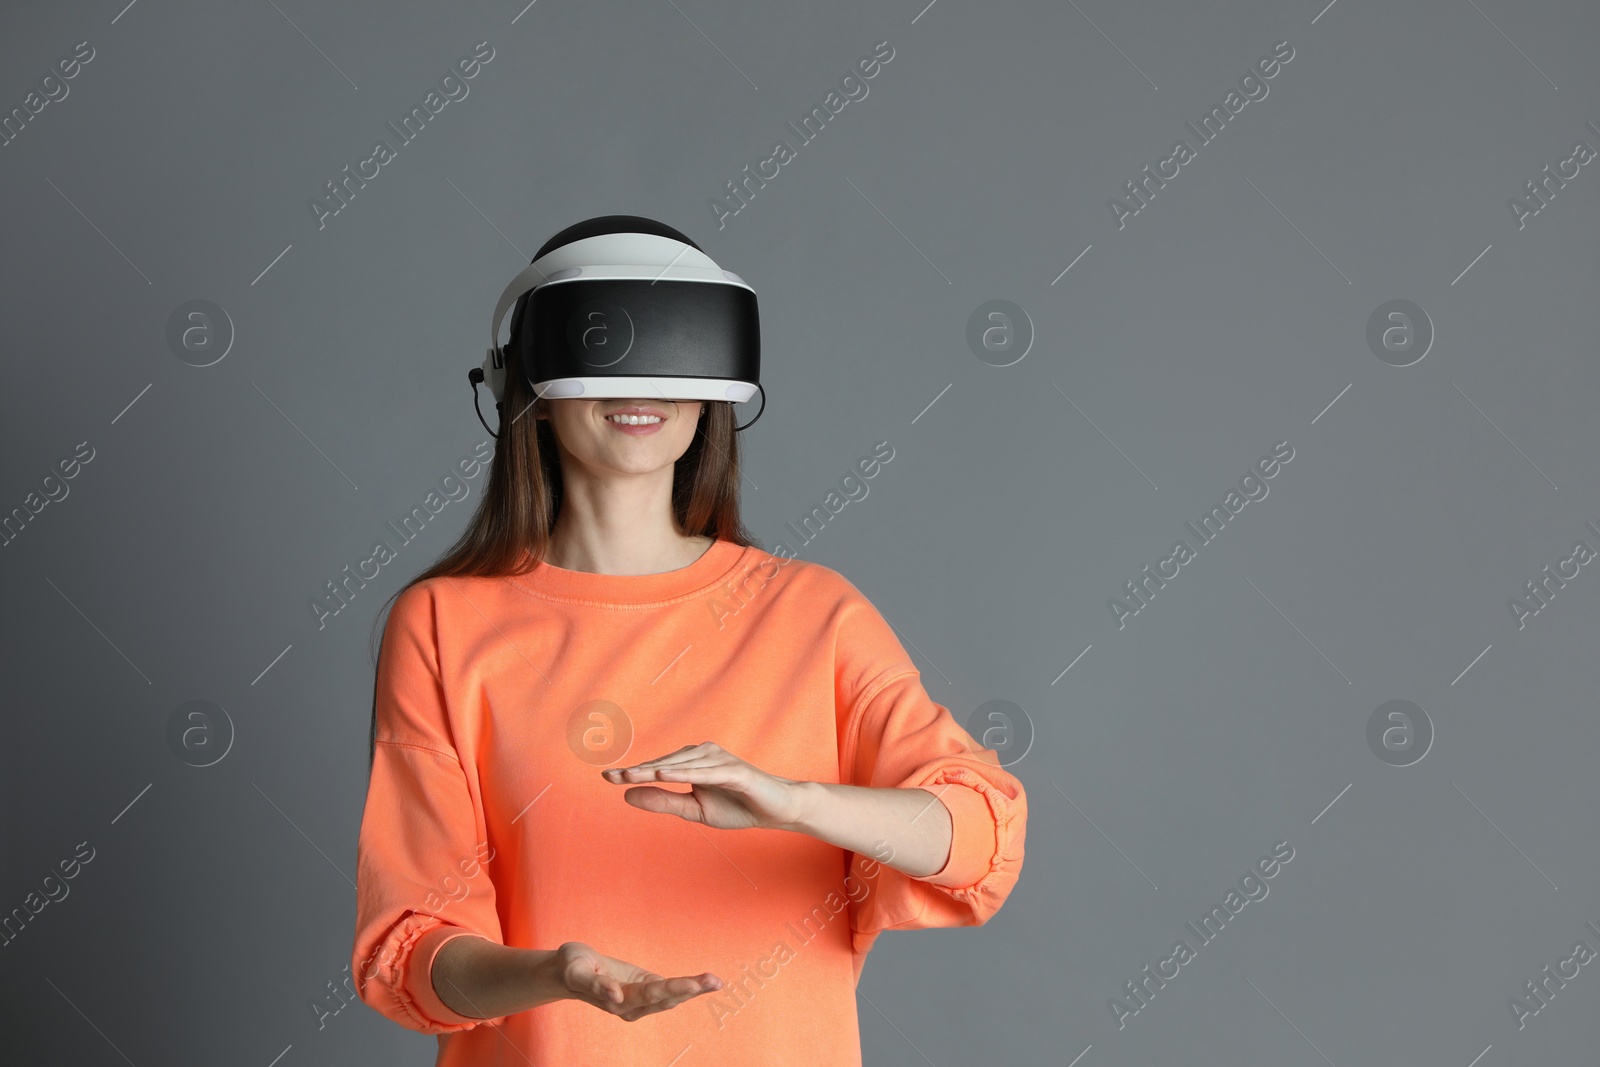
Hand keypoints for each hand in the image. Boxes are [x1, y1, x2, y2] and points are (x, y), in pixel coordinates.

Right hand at [551, 941, 721, 1021]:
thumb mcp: (576, 971)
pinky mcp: (644, 989)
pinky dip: (689, 987)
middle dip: (690, 989)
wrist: (568, 972)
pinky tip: (707, 983)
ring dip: (695, 989)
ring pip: (671, 996)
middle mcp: (632, 1005)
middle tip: (713, 981)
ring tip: (717, 981)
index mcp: (617, 1000)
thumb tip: (616, 994)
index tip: (692, 985)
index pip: (649, 994)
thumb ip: (595, 984)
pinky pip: (670, 989)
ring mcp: (639, 1000)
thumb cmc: (572, 967)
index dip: (671, 989)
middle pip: (665, 997)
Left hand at [601, 741, 808, 830]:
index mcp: (692, 763)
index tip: (607, 777)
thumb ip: (664, 801)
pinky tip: (664, 775)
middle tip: (610, 776)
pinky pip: (705, 771)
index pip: (658, 768)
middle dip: (637, 770)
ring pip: (681, 765)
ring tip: (630, 776)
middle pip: (665, 763)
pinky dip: (684, 772)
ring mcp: (719, 759)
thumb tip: (627, 796)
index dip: (634, 773)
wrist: (776, 809)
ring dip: (655, 770)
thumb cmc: (737, 806)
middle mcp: (703, 754)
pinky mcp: (734, 770)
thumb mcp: (695, 810)